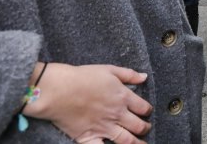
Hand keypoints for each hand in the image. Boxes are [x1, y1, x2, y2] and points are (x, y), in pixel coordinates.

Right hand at [25, 63, 152, 143]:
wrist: (59, 90)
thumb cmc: (83, 77)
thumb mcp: (109, 70)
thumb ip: (129, 75)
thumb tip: (144, 77)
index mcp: (123, 97)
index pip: (144, 108)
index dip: (148, 111)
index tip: (147, 112)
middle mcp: (117, 114)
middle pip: (139, 126)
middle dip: (145, 128)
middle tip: (145, 128)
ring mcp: (104, 128)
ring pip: (127, 141)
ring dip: (137, 143)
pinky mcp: (88, 138)